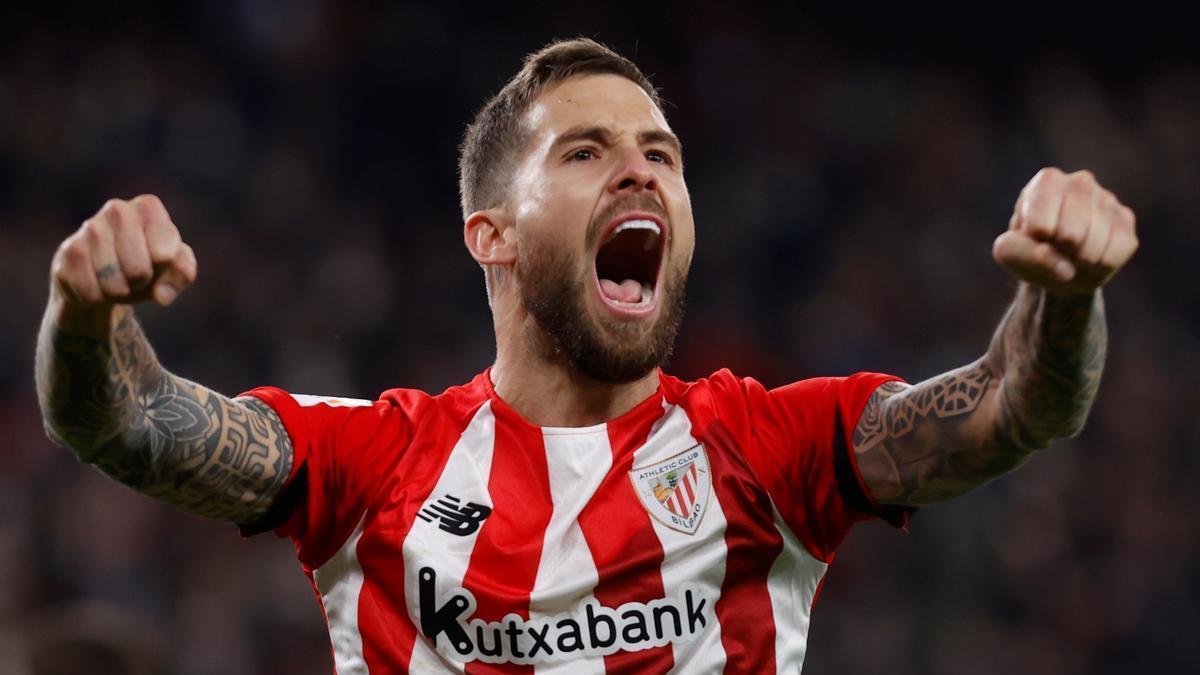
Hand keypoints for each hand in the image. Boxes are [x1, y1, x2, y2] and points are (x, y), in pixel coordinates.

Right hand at [51, 195, 196, 308]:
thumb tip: (161, 295)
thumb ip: (182, 274)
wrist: (106, 275)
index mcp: (148, 207)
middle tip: (136, 274)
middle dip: (140, 283)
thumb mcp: (174, 267)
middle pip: (138, 271)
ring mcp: (89, 228)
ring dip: (119, 292)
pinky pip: (90, 292)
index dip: (164, 269)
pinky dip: (98, 298)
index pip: (165, 255)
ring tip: (117, 278)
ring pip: (113, 284)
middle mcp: (117, 210)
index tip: (158, 261)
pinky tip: (96, 284)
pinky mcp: (68, 252)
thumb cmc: (147, 264)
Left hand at [993, 167, 1137, 295]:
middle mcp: (1081, 182)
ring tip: (1072, 252)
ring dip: (1078, 261)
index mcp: (1047, 181)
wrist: (1058, 262)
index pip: (1040, 225)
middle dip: (1059, 252)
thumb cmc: (1029, 248)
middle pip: (1070, 236)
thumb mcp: (1010, 252)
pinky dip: (1098, 266)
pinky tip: (1092, 255)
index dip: (1036, 242)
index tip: (1034, 236)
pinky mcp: (1126, 222)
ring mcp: (1107, 199)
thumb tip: (1065, 269)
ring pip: (1093, 247)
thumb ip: (1024, 255)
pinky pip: (1113, 255)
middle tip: (1055, 246)